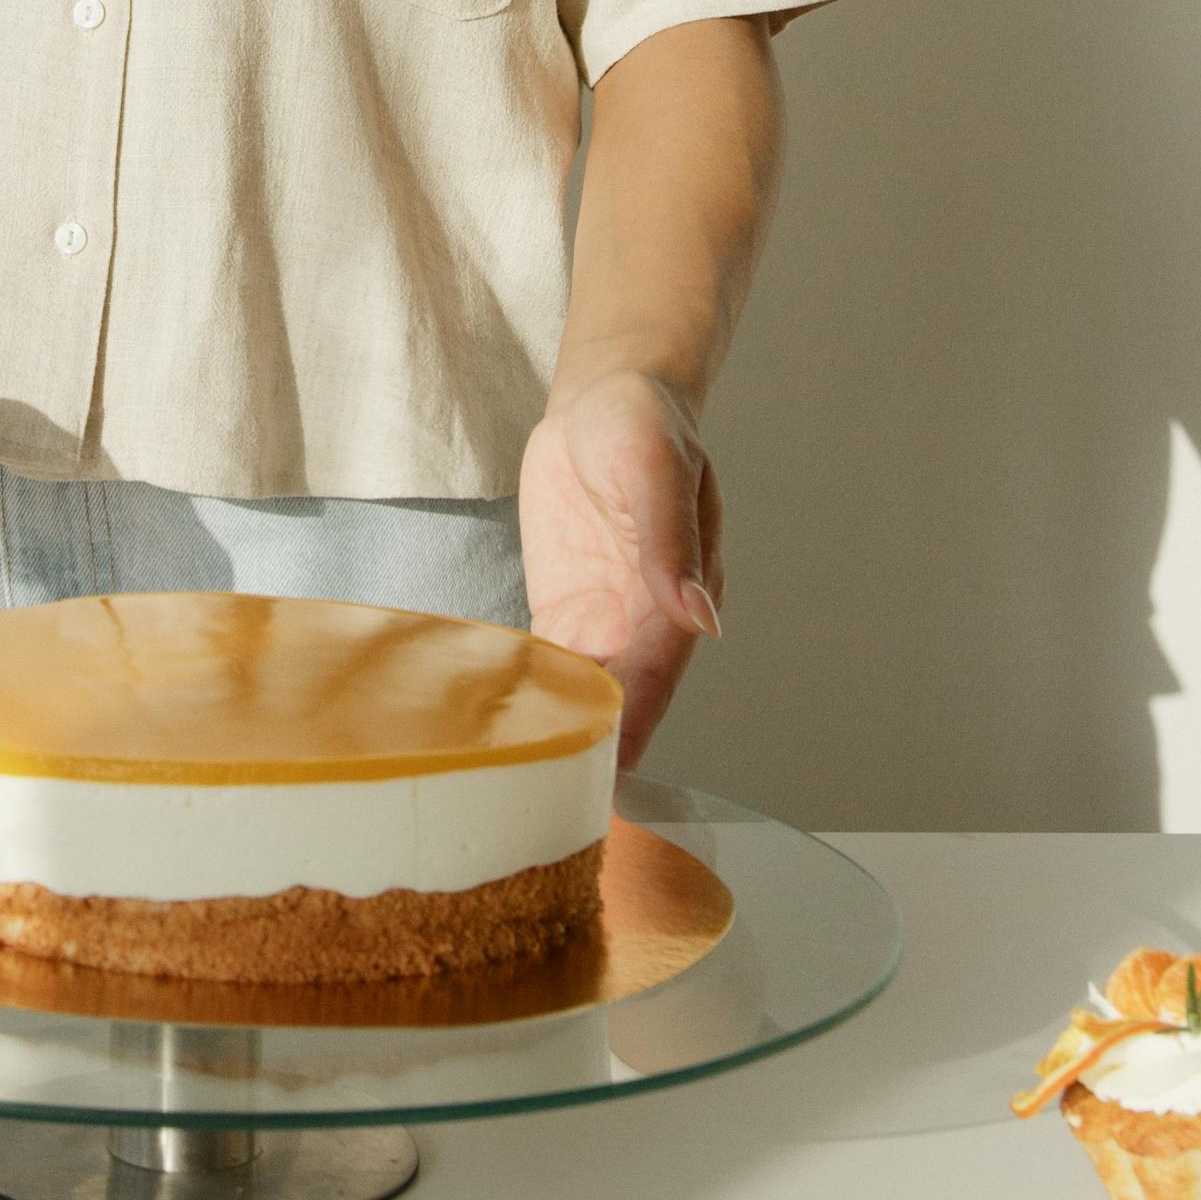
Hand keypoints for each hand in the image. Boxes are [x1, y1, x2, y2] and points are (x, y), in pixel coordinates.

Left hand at [517, 372, 724, 769]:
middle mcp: (643, 617)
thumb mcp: (655, 470)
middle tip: (554, 803)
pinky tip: (499, 728)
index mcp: (677, 592)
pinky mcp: (563, 605)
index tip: (611, 776)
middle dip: (594, 747)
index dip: (637, 725)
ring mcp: (601, 615)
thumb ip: (670, 543)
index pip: (658, 674)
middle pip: (621, 698)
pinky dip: (528, 693)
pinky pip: (546, 660)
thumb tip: (701, 619)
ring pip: (583, 689)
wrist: (603, 395)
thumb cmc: (642, 422)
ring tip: (520, 784)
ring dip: (559, 730)